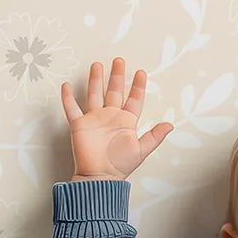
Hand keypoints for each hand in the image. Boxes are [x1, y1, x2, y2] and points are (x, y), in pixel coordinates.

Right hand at [60, 57, 172, 179]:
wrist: (100, 177)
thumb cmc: (120, 166)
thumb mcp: (141, 150)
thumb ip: (155, 137)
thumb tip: (171, 125)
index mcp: (126, 122)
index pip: (134, 100)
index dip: (138, 86)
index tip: (141, 73)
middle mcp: (110, 117)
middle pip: (114, 91)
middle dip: (117, 76)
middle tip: (119, 60)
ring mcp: (95, 120)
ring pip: (94, 94)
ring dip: (95, 80)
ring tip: (97, 65)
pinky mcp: (80, 125)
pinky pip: (72, 108)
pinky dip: (68, 98)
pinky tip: (66, 86)